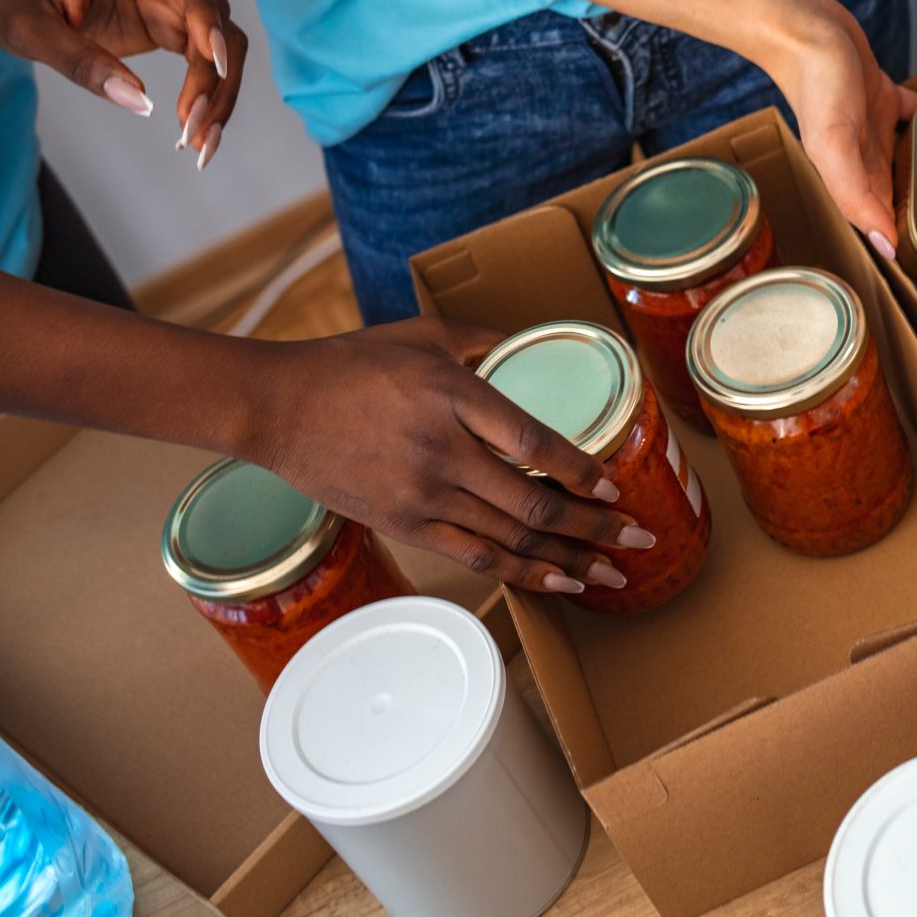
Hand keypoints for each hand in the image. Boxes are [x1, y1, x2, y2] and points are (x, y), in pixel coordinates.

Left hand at [0, 0, 248, 168]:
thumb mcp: (28, 29)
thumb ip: (79, 61)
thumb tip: (139, 101)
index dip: (205, 14)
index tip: (213, 62)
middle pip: (216, 19)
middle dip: (215, 76)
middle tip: (193, 127)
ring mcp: (169, 3)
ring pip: (221, 46)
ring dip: (220, 93)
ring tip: (198, 141)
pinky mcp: (171, 28)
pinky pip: (206, 62)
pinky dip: (207, 96)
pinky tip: (193, 129)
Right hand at [244, 318, 653, 593]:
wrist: (276, 408)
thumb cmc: (351, 363)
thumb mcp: (423, 334)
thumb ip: (484, 339)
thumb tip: (533, 344)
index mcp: (454, 396)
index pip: (535, 443)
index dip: (582, 472)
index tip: (616, 487)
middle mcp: (443, 452)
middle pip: (534, 503)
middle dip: (596, 527)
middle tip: (640, 541)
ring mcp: (422, 495)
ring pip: (512, 538)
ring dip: (570, 560)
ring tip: (613, 574)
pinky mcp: (405, 524)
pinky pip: (476, 556)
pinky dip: (523, 574)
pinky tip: (559, 582)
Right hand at [764, 0, 916, 253]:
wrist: (803, 27)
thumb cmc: (814, 84)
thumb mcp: (834, 146)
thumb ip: (855, 195)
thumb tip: (885, 245)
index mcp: (855, 182)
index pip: (886, 233)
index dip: (912, 260)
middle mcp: (867, 163)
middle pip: (905, 204)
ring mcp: (877, 132)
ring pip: (914, 167)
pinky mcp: (886, 100)